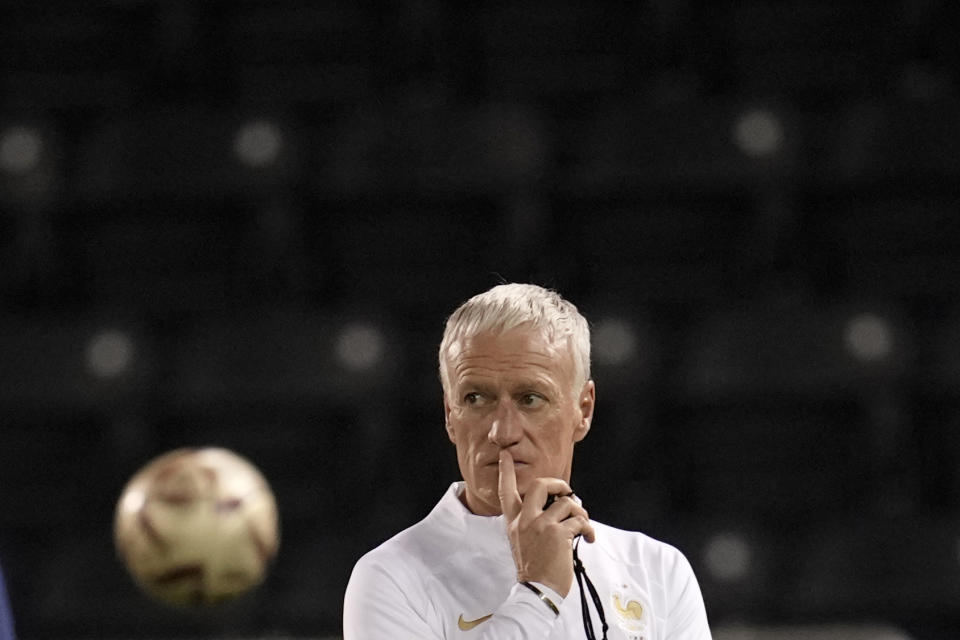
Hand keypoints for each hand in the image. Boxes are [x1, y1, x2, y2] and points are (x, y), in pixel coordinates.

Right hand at [497, 450, 595, 596]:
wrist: (537, 591)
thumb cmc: (535, 568)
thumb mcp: (523, 542)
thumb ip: (534, 522)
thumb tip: (560, 506)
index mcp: (514, 522)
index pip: (506, 492)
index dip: (506, 471)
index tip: (505, 455)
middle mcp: (525, 520)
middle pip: (541, 485)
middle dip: (559, 484)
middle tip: (567, 492)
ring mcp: (541, 525)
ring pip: (567, 503)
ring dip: (580, 513)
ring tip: (582, 527)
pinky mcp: (558, 534)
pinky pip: (580, 521)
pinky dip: (588, 529)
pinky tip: (588, 538)